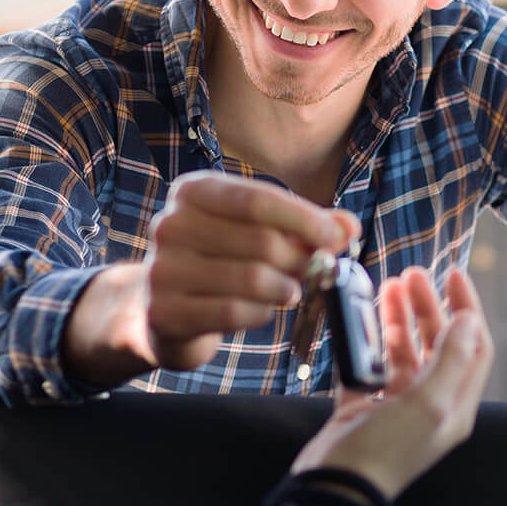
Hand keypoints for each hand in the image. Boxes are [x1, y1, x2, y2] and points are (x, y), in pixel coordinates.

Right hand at [62, 173, 355, 382]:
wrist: (158, 309)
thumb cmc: (218, 263)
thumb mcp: (256, 233)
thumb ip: (303, 228)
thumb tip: (348, 228)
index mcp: (194, 192)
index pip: (257, 199)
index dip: (304, 219)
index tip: (336, 238)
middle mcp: (171, 224)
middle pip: (259, 241)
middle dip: (299, 259)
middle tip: (316, 272)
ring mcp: (162, 269)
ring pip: (250, 278)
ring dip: (283, 289)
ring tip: (289, 292)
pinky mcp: (164, 311)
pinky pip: (232, 312)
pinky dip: (259, 313)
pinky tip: (261, 310)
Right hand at [291, 267, 493, 500]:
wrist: (334, 489)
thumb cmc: (384, 452)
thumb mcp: (428, 404)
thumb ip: (451, 359)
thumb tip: (468, 320)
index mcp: (454, 405)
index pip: (474, 348)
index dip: (468, 310)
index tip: (454, 275)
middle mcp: (429, 404)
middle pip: (437, 344)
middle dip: (427, 307)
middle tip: (411, 275)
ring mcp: (395, 406)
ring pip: (402, 351)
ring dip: (397, 319)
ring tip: (386, 287)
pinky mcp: (362, 407)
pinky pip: (368, 365)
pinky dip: (365, 342)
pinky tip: (358, 321)